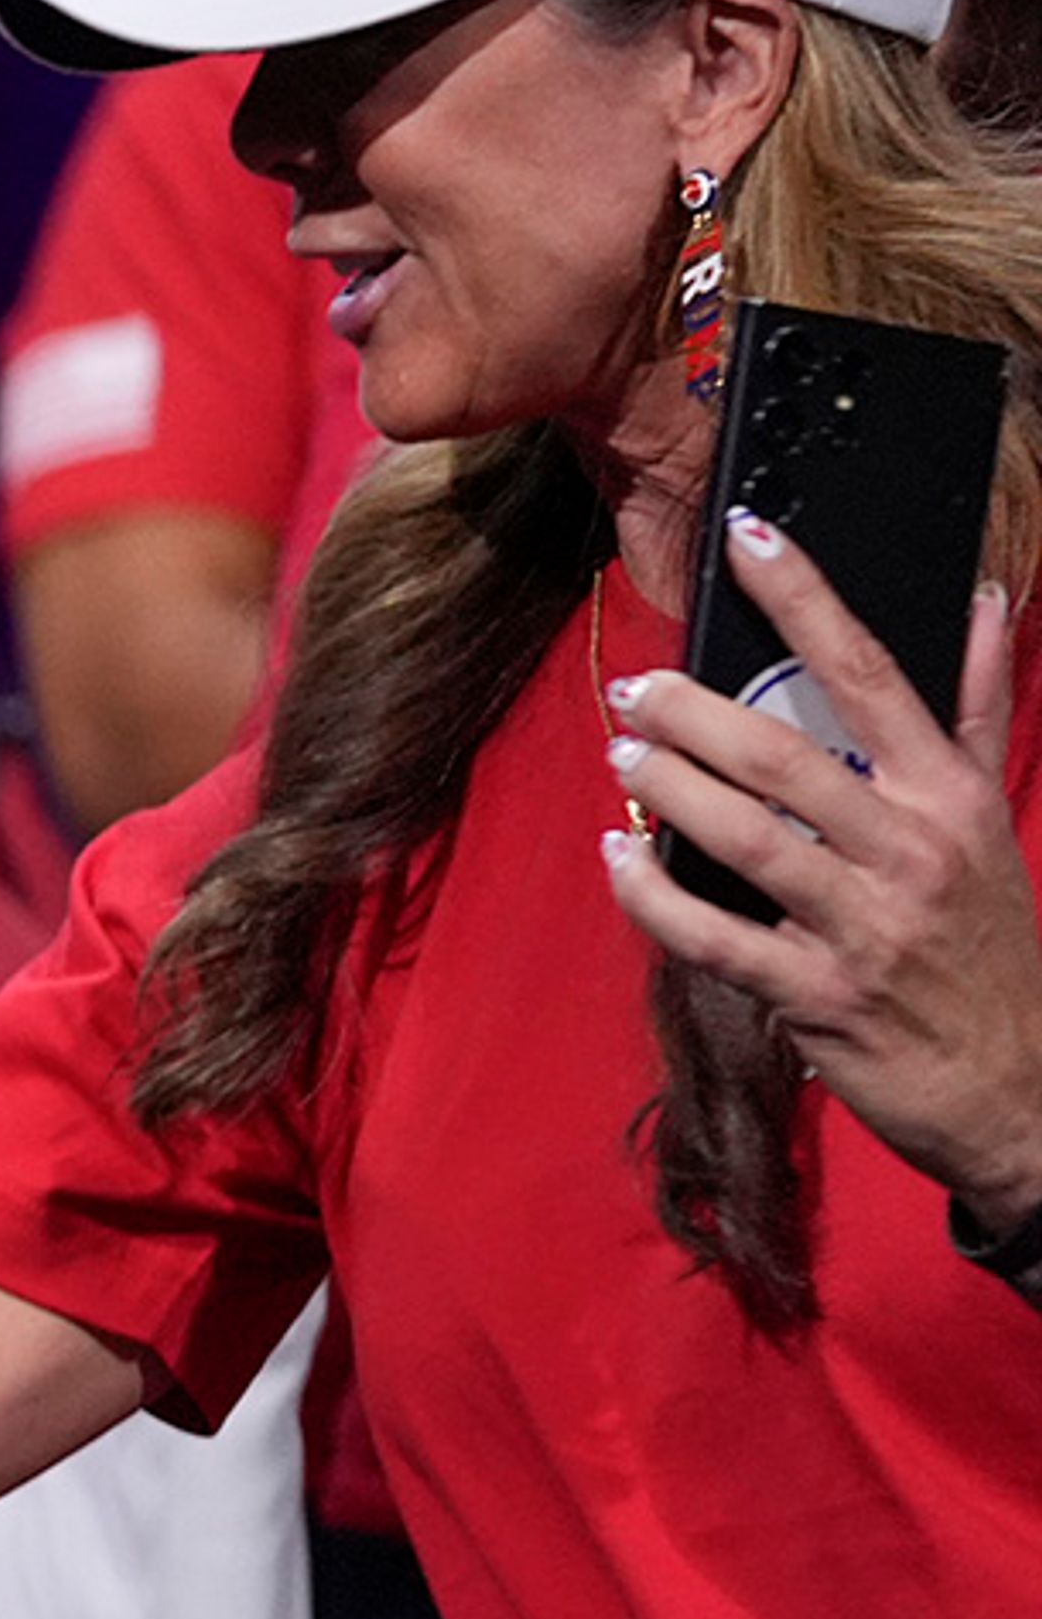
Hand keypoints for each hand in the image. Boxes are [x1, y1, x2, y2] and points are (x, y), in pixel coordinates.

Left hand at [602, 513, 1041, 1231]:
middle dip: (695, 712)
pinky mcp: (817, 996)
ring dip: (669, 791)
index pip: (871, 670)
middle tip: (635, 687)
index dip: (805, 596)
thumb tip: (988, 600)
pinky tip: (618, 861)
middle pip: (786, 754)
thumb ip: (975, 705)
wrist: (1022, 1085)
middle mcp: (909, 849)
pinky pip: (714, 937)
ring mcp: (863, 925)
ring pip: (745, 838)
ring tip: (621, 756)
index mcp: (946, 793)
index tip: (750, 533)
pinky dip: (652, 897)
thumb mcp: (988, 818)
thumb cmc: (988, 941)